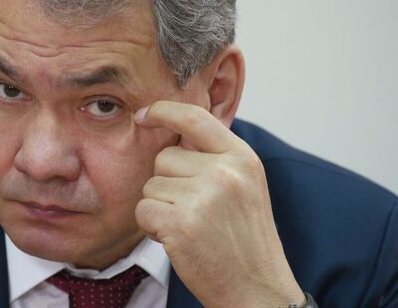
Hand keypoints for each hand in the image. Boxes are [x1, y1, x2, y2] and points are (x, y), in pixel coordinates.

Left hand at [134, 101, 304, 307]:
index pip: (195, 118)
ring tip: (191, 227)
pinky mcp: (180, 223)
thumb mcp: (244, 186)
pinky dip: (151, 226)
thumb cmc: (244, 240)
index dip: (164, 111)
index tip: (145, 113)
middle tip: (195, 212)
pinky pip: (143, 209)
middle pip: (164, 158)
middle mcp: (224, 172)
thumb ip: (215, 157)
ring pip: (151, 185)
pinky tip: (177, 239)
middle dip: (168, 183)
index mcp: (243, 159)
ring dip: (160, 207)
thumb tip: (174, 130)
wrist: (256, 290)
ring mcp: (202, 197)